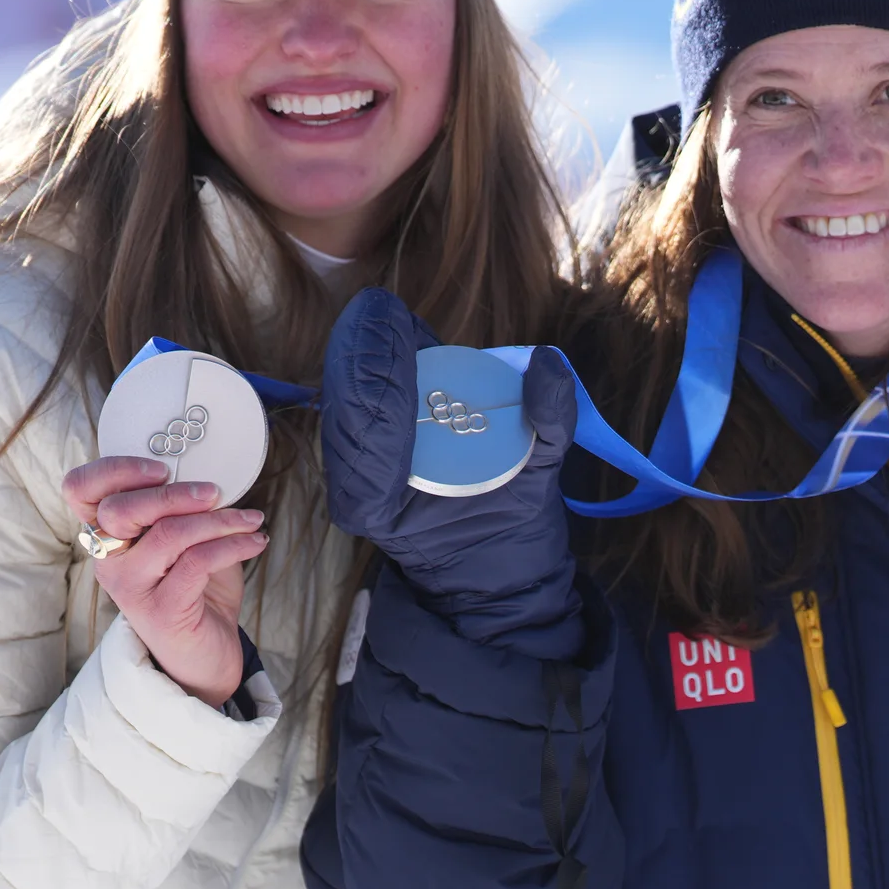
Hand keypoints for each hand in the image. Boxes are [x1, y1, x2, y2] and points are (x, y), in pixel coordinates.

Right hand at [63, 457, 265, 706]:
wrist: (205, 656)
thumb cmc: (194, 590)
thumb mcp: (185, 540)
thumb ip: (183, 508)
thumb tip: (211, 472)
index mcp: (108, 536)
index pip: (80, 490)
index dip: (114, 470)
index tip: (161, 468)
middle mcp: (109, 561)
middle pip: (120, 509)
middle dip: (174, 493)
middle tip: (215, 493)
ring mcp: (131, 588)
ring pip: (167, 534)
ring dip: (219, 519)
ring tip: (250, 520)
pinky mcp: (162, 612)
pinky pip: (197, 562)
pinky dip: (234, 545)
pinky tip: (255, 542)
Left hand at [321, 287, 579, 638]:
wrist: (489, 579)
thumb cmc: (512, 534)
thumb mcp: (540, 483)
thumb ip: (550, 425)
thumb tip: (550, 364)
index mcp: (385, 505)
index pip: (374, 423)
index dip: (380, 367)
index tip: (393, 320)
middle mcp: (359, 494)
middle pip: (346, 409)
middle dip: (360, 352)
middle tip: (382, 310)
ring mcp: (353, 483)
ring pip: (339, 409)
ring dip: (355, 357)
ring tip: (379, 316)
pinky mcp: (354, 470)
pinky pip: (350, 414)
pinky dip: (363, 372)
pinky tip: (382, 337)